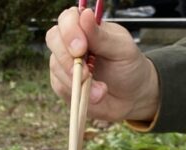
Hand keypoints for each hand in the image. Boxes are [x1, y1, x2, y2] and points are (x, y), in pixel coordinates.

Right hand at [46, 7, 159, 123]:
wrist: (131, 98)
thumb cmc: (129, 68)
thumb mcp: (122, 50)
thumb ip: (101, 36)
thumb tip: (85, 15)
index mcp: (87, 27)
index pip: (68, 19)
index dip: (70, 31)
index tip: (81, 49)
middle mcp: (72, 42)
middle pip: (54, 39)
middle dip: (67, 58)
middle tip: (85, 74)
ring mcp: (65, 62)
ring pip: (56, 65)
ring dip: (77, 81)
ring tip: (101, 91)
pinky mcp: (63, 83)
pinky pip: (59, 85)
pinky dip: (76, 93)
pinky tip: (94, 96)